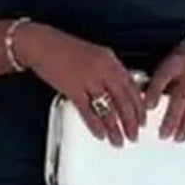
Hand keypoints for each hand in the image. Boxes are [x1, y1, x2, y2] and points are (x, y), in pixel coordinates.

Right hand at [14, 23, 144, 145]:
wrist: (42, 44)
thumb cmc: (65, 49)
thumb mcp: (94, 55)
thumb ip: (108, 72)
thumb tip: (120, 92)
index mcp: (110, 60)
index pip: (131, 86)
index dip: (139, 106)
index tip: (142, 118)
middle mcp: (102, 69)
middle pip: (122, 100)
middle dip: (130, 121)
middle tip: (134, 135)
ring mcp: (88, 79)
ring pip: (107, 109)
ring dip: (114, 128)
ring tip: (119, 140)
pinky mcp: (72, 89)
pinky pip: (88, 112)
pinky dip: (95, 125)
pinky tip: (101, 134)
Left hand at [146, 44, 184, 140]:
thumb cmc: (172, 67)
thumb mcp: (158, 67)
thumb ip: (147, 82)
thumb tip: (136, 103)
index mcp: (175, 61)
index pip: (164, 76)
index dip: (156, 91)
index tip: (148, 107)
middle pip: (182, 96)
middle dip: (172, 118)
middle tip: (163, 134)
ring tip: (178, 138)